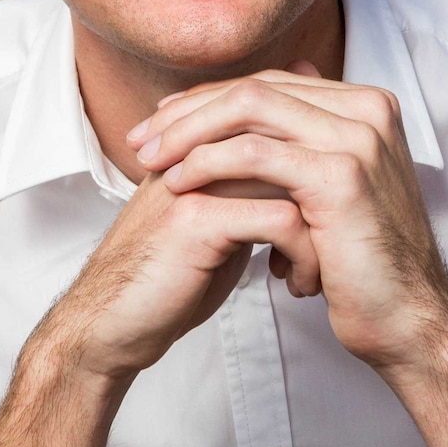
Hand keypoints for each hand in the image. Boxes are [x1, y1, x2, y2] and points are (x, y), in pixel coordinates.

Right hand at [57, 158, 320, 383]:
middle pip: (291, 142)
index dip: (315, 168)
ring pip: (295, 175)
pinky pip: (281, 219)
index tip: (332, 215)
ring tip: (316, 269)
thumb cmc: (169, 275)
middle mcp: (198, 149)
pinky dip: (304, 253)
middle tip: (337, 238)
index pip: (281, 123)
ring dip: (322, 228)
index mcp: (203, 143)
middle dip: (324, 193)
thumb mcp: (220, 221)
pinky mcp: (197, 218)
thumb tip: (308, 170)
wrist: (111, 323)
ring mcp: (196, 179)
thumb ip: (255, 188)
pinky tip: (295, 284)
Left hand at [128, 63, 447, 446]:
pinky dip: (208, 162)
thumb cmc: (361, 262)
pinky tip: (180, 183)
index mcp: (366, 105)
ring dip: (188, 132)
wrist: (407, 320)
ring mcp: (357, 138)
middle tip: (141, 140)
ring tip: (149, 161)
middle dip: (189, 111)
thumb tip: (259, 104)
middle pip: (255, 88)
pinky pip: (254, 153)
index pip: (269, 83)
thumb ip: (301, 143)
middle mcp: (367, 109)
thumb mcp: (331, 188)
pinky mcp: (341, 175)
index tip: (162, 124)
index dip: (208, 99)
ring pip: (249, 108)